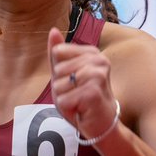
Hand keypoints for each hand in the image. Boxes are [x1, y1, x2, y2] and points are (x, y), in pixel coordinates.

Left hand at [47, 28, 117, 143]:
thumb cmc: (83, 99)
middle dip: (61, 88)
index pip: (57, 53)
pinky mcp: (93, 92)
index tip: (74, 82)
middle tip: (77, 95)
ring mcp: (97, 75)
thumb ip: (58, 53)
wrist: (103, 125)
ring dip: (64, 99)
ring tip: (79, 102)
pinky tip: (81, 110)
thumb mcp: (66, 74)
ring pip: (58, 85)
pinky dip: (68, 109)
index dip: (59, 72)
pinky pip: (63, 100)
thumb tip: (53, 30)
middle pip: (57, 69)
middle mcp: (98, 60)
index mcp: (92, 52)